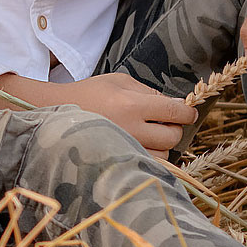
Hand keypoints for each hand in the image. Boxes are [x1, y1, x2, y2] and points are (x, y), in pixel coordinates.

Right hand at [0, 70, 195, 157]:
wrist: (58, 114)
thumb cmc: (90, 93)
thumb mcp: (119, 81)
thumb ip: (149, 92)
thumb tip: (176, 105)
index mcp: (131, 104)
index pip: (175, 112)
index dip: (187, 113)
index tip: (188, 113)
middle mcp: (131, 129)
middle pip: (173, 136)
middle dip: (174, 128)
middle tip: (165, 123)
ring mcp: (124, 148)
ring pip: (164, 156)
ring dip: (162, 145)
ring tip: (150, 135)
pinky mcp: (118, 162)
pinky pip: (148, 165)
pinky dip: (150, 156)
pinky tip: (141, 146)